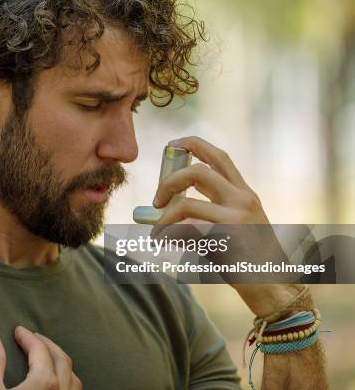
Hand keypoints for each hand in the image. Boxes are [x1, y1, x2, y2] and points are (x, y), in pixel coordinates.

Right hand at [0, 326, 82, 389]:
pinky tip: (54, 383)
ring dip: (61, 364)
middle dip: (48, 345)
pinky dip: (66, 381)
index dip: (28, 338)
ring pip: (73, 380)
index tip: (18, 331)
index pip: (40, 351)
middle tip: (34, 338)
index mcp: (45, 383)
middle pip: (62, 360)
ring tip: (48, 358)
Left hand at [152, 136, 300, 316]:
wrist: (273, 286)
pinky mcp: (226, 238)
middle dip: (169, 182)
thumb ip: (210, 211)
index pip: (219, 157)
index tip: (173, 144)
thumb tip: (166, 209)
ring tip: (156, 233)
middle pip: (197, 172)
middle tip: (156, 201)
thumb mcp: (238, 225)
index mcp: (244, 193)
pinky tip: (164, 243)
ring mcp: (236, 218)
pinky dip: (168, 236)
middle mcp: (242, 199)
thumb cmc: (248, 259)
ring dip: (163, 220)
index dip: (194, 144)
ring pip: (186, 205)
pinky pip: (185, 231)